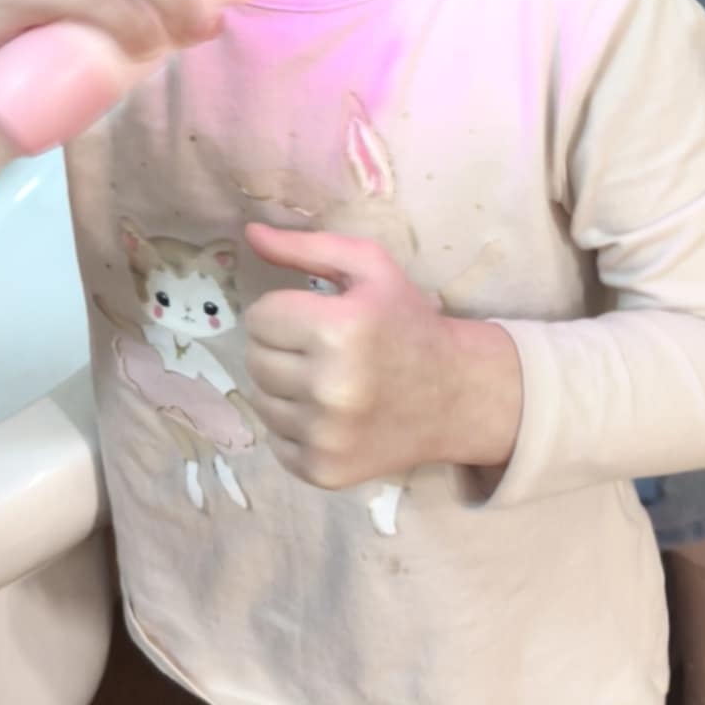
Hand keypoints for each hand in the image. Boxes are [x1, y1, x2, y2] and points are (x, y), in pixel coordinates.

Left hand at [244, 226, 521, 490]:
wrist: (454, 394)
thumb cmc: (407, 322)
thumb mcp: (369, 268)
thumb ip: (306, 247)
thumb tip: (249, 234)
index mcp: (340, 329)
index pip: (260, 317)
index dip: (283, 312)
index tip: (313, 318)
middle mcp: (330, 386)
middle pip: (255, 359)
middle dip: (280, 348)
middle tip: (319, 350)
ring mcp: (326, 435)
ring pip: (261, 401)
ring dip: (284, 388)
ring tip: (325, 380)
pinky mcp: (323, 470)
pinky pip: (275, 441)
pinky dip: (293, 427)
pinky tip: (329, 414)